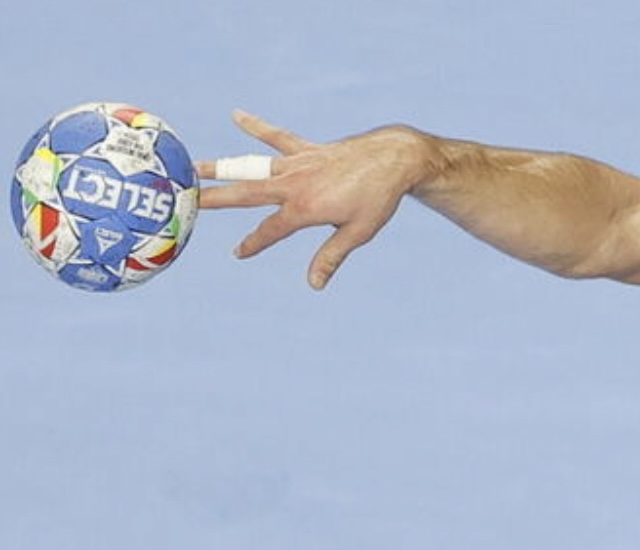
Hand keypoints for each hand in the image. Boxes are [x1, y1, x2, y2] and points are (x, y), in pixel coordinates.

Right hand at [197, 110, 429, 288]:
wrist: (393, 161)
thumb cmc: (377, 200)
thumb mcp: (357, 234)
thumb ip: (331, 257)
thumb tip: (314, 285)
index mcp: (304, 209)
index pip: (270, 230)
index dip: (253, 244)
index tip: (238, 253)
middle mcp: (293, 184)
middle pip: (246, 194)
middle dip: (217, 200)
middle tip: (187, 202)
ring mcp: (297, 163)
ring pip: (252, 165)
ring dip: (223, 166)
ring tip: (194, 165)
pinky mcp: (305, 149)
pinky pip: (277, 136)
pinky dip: (256, 126)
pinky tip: (236, 115)